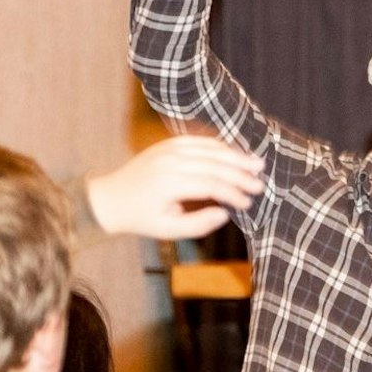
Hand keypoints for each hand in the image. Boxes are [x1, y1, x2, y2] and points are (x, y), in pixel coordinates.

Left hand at [87, 135, 263, 238]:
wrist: (111, 198)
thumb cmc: (140, 218)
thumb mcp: (168, 230)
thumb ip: (198, 225)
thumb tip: (225, 214)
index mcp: (169, 182)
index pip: (211, 184)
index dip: (233, 193)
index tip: (248, 203)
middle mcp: (170, 160)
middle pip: (215, 163)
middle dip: (240, 173)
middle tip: (260, 183)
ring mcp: (169, 148)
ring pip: (210, 148)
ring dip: (235, 156)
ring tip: (257, 163)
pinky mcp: (169, 143)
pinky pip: (200, 141)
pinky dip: (220, 146)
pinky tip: (236, 153)